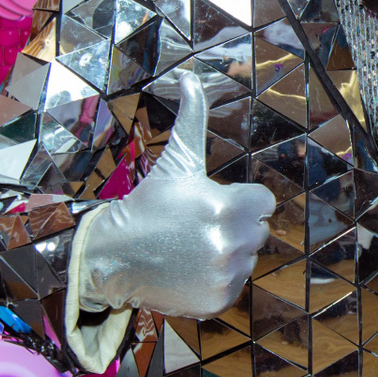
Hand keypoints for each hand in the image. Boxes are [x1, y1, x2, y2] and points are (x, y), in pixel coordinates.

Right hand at [73, 69, 274, 318]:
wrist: (114, 254)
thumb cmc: (149, 202)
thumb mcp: (175, 160)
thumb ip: (192, 117)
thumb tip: (190, 76)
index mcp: (227, 208)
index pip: (264, 203)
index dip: (240, 201)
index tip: (212, 204)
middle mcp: (231, 244)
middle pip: (256, 233)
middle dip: (233, 228)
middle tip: (196, 227)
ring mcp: (224, 276)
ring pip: (245, 261)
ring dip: (225, 255)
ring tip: (189, 249)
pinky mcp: (216, 300)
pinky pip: (232, 287)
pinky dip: (215, 281)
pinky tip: (188, 270)